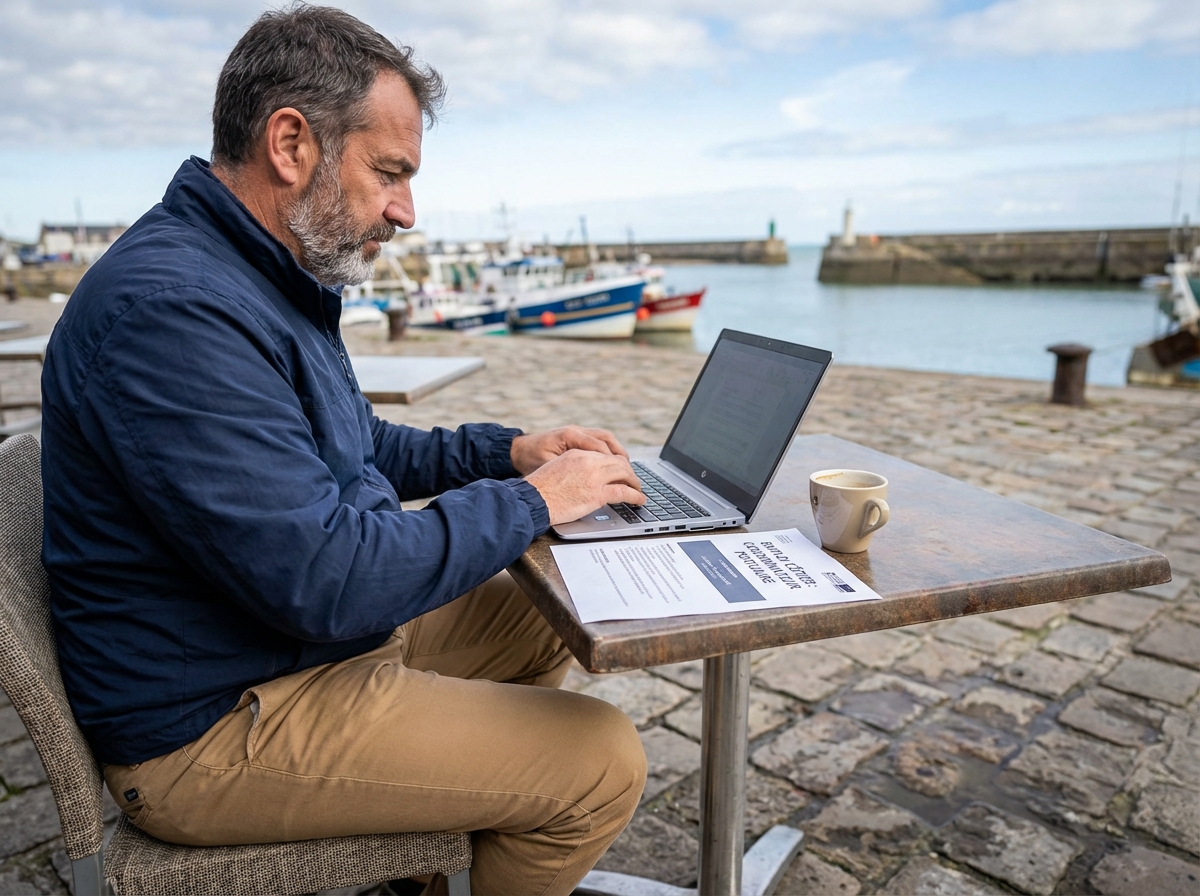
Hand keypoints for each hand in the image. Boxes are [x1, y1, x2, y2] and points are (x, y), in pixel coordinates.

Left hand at [510, 426, 628, 474]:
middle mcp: (576, 430)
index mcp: (570, 436)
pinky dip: (609, 452)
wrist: (516, 451)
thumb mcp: (548, 469)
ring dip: (617, 453)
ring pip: (606, 438)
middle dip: (621, 457)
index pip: (600, 447)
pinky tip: (613, 465)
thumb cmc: (529, 461)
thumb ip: (569, 474)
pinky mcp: (576, 437)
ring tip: (627, 470)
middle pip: (607, 440)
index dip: (615, 463)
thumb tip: (590, 484)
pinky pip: (599, 441)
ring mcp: (577, 432)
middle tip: (631, 475)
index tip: (625, 478)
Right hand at [525, 449, 645, 525]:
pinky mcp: (597, 493)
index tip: (621, 472)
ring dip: (635, 483)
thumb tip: (583, 480)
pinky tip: (639, 500)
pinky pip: (624, 492)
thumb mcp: (556, 470)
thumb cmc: (538, 490)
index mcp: (577, 454)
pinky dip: (635, 496)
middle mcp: (588, 461)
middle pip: (618, 462)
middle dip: (629, 472)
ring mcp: (594, 476)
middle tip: (634, 482)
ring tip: (639, 491)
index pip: (604, 455)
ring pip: (625, 474)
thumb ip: (573, 470)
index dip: (617, 464)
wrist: (532, 499)